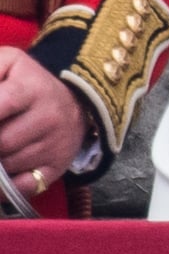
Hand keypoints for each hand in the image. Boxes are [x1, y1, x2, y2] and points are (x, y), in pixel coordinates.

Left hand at [0, 47, 87, 197]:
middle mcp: (48, 117)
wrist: (76, 105)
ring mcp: (54, 145)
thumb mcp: (8, 65)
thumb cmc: (28, 85)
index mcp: (31, 89)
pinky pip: (19, 188)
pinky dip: (1, 188)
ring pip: (6, 166)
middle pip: (1, 142)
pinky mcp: (56, 167)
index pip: (3, 104)